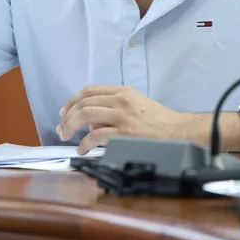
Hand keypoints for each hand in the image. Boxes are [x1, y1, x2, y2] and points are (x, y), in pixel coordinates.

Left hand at [57, 86, 193, 154]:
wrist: (179, 131)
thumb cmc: (160, 121)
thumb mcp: (137, 105)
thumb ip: (115, 108)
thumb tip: (92, 123)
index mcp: (124, 91)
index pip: (90, 91)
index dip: (72, 100)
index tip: (64, 111)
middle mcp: (121, 100)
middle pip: (84, 103)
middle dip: (67, 116)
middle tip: (61, 128)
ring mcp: (122, 116)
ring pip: (85, 115)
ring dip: (71, 126)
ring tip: (66, 136)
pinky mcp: (124, 133)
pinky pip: (95, 136)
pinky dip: (84, 143)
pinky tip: (82, 149)